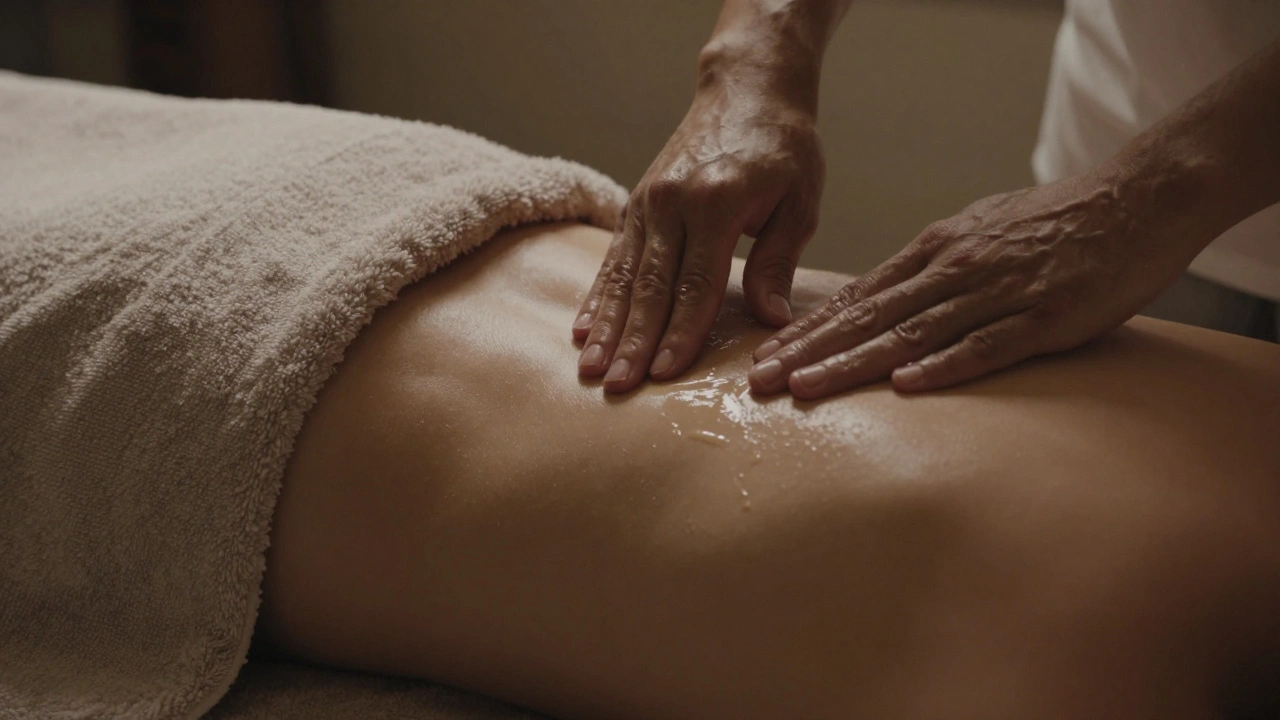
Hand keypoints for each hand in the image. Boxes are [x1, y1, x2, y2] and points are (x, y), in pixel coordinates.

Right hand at [574, 83, 823, 392]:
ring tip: (591, 370)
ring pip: (623, 276)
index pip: (697, 282)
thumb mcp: (800, 200)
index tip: (665, 373)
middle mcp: (673, 201)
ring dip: (607, 327)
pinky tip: (582, 332)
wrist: (746, 89)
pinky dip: (596, 297)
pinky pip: (612, 258)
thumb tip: (771, 321)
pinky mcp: (636, 203)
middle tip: (618, 387)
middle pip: (650, 286)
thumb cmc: (783, 147)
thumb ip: (780, 260)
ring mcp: (648, 201)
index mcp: (718, 201)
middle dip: (633, 341)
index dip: (680, 331)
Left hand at [748, 172, 1202, 398]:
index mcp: (935, 249)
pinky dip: (944, 366)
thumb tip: (880, 297)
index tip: (765, 357)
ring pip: (911, 334)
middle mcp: (954, 268)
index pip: (857, 297)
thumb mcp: (978, 231)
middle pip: (868, 317)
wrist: (1135, 200)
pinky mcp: (1042, 317)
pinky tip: (904, 386)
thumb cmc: (1052, 220)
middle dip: (808, 351)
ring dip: (853, 363)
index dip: (808, 330)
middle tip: (759, 381)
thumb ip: (929, 266)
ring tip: (806, 389)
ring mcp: (996, 292)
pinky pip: (985, 345)